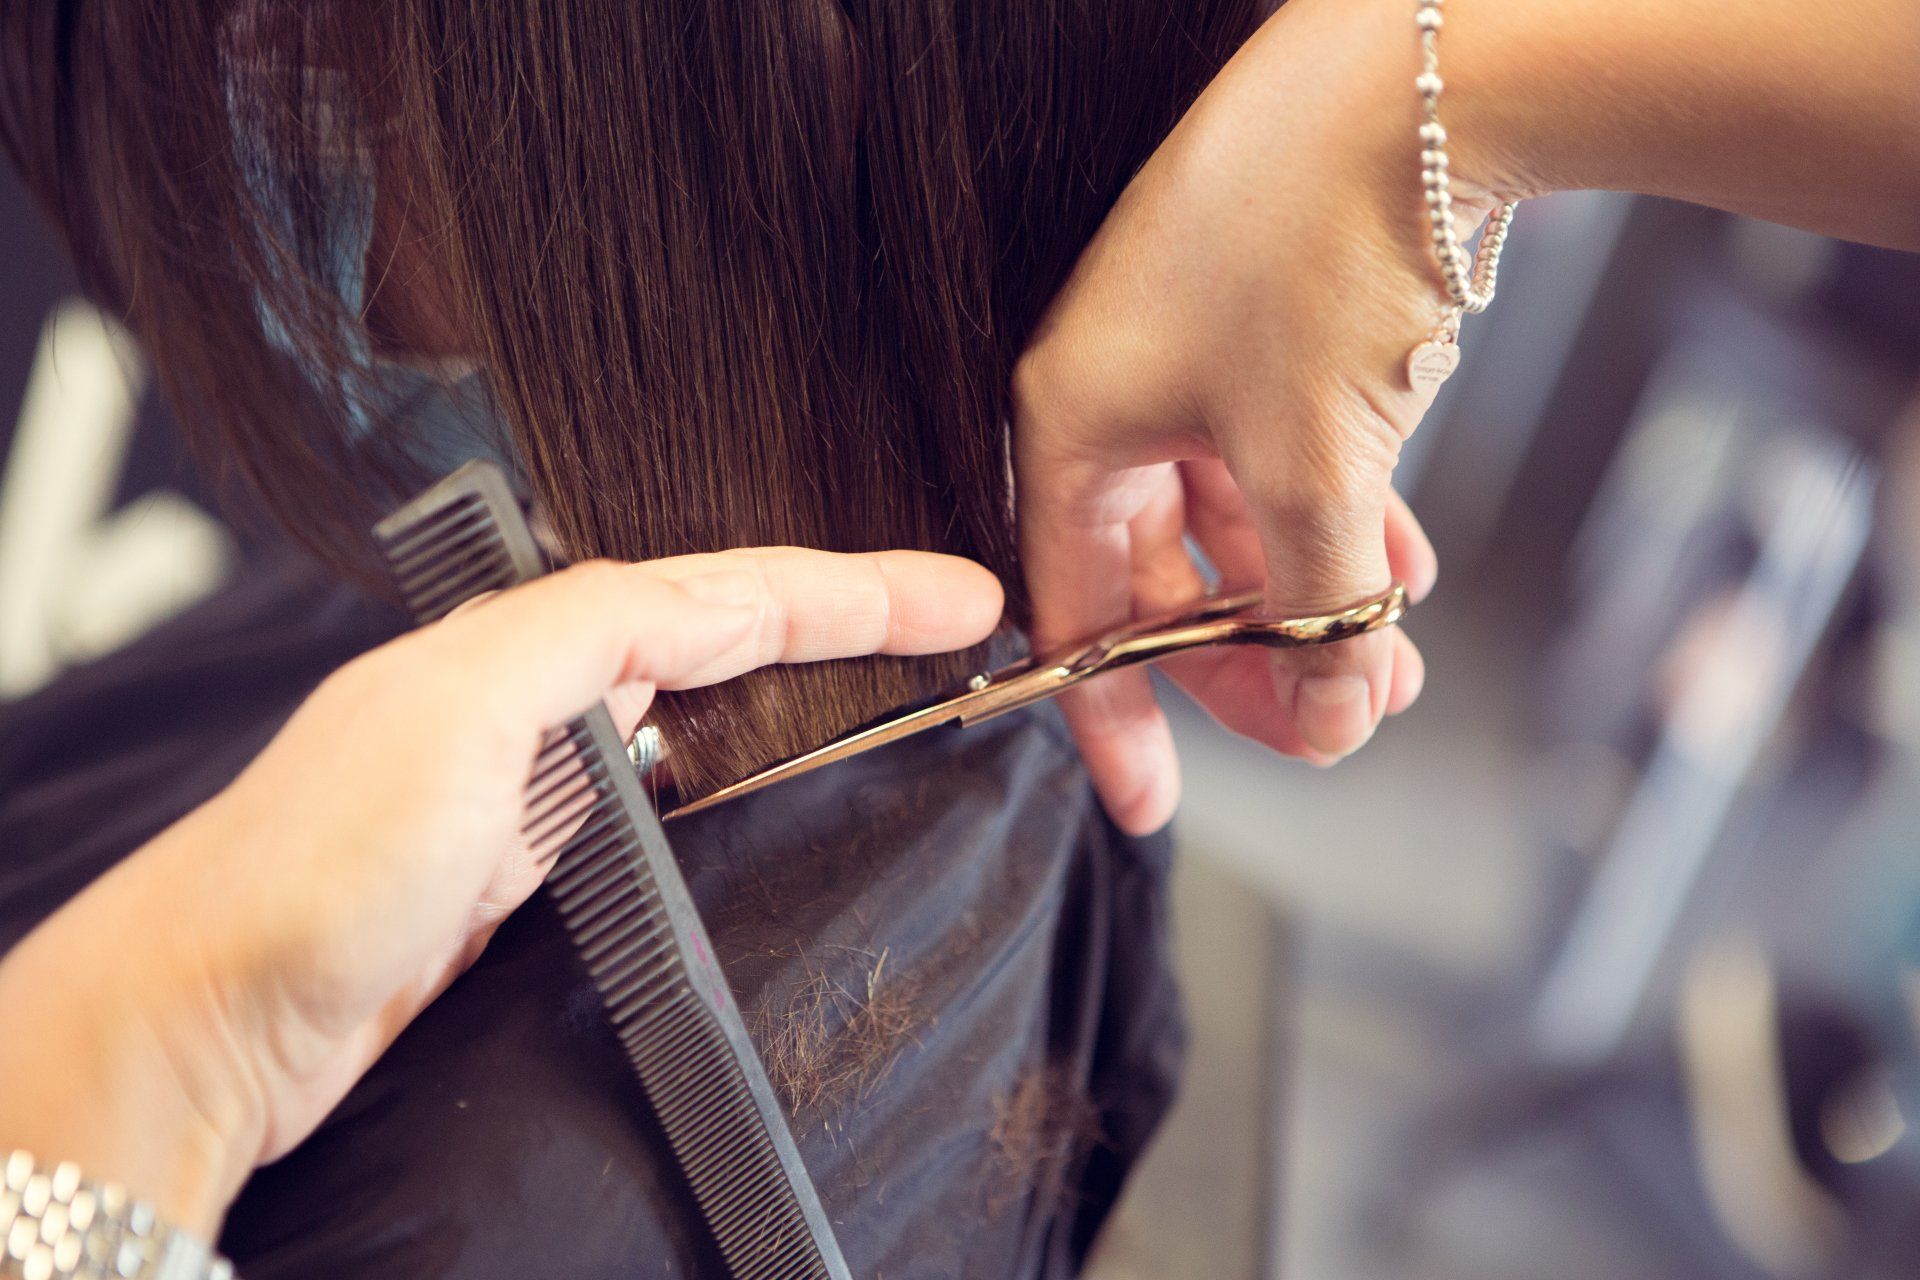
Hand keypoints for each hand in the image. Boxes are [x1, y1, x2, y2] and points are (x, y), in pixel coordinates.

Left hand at [0, 548, 1001, 1234]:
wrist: (200, 1017)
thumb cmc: (301, 874)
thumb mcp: (452, 715)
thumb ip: (576, 638)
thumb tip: (690, 608)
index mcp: (516, 642)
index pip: (717, 593)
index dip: (846, 591)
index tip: (954, 596)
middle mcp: (519, 695)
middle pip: (712, 628)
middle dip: (836, 614)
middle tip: (948, 615)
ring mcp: (519, 779)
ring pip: (687, 697)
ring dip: (788, 673)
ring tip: (884, 661)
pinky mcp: (512, 864)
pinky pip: (651, 783)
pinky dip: (722, 757)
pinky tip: (745, 766)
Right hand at [1016, 0, 1919, 836]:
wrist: (1419, 76)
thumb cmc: (1315, 242)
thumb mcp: (1308, 468)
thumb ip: (1314, 613)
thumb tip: (1335, 720)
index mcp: (1073, 422)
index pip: (1073, 612)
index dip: (1118, 719)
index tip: (1156, 802)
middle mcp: (1118, 391)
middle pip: (1163, 577)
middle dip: (1261, 656)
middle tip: (1341, 712)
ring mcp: (1193, 354)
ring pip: (1239, 521)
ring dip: (1316, 592)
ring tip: (1399, 649)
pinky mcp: (1267, 325)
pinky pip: (1284, 457)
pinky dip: (1340, 517)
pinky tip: (1404, 557)